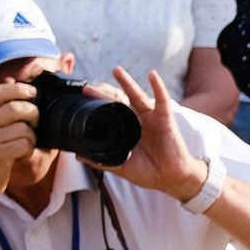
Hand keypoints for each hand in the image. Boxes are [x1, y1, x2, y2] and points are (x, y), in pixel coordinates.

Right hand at [0, 77, 40, 196]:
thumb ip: (0, 108)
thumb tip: (15, 83)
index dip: (18, 88)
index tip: (33, 92)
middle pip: (16, 108)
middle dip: (33, 114)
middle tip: (34, 123)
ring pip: (24, 128)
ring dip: (32, 136)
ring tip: (24, 142)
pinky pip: (25, 144)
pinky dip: (30, 149)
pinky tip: (21, 153)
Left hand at [95, 68, 203, 199]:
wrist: (171, 178)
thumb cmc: (149, 172)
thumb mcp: (121, 166)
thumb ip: (102, 160)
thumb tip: (78, 155)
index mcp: (128, 131)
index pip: (110, 115)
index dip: (97, 108)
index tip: (82, 102)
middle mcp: (138, 122)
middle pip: (119, 103)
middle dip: (103, 94)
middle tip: (87, 87)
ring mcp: (152, 119)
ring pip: (137, 96)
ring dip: (127, 82)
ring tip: (116, 70)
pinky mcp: (165, 119)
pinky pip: (162, 100)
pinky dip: (158, 87)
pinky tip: (153, 76)